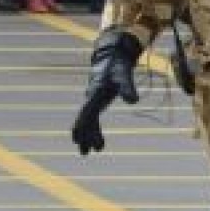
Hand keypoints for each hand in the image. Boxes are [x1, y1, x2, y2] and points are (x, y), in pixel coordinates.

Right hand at [72, 28, 141, 155]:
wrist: (112, 58)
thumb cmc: (117, 66)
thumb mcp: (124, 75)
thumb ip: (128, 88)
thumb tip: (133, 101)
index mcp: (95, 93)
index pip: (86, 112)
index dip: (81, 124)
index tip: (76, 137)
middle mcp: (90, 99)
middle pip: (84, 120)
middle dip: (83, 136)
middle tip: (84, 152)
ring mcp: (92, 102)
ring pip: (87, 122)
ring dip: (88, 137)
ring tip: (89, 152)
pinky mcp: (97, 103)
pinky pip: (92, 120)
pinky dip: (94, 132)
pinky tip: (98, 144)